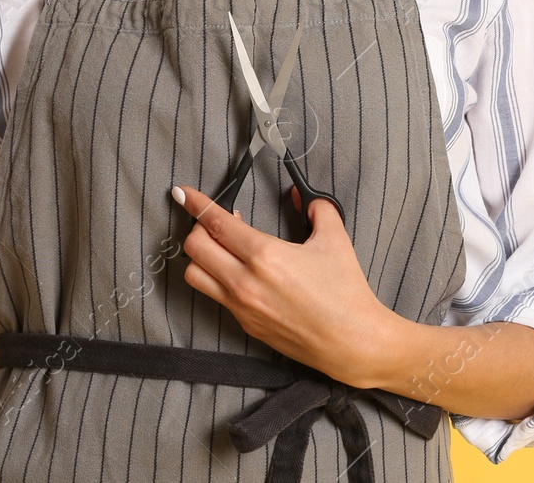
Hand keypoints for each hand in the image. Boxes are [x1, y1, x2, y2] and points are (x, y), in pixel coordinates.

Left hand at [172, 182, 396, 387]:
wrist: (350, 341)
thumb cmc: (344, 292)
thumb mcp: (335, 240)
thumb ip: (317, 209)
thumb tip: (301, 195)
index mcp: (265, 255)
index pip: (216, 223)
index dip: (196, 203)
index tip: (182, 192)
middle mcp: (245, 281)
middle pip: (194, 247)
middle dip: (198, 227)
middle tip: (216, 221)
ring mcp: (241, 306)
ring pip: (195, 275)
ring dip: (201, 256)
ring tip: (222, 248)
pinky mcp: (245, 324)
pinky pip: (215, 296)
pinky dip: (217, 279)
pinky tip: (239, 273)